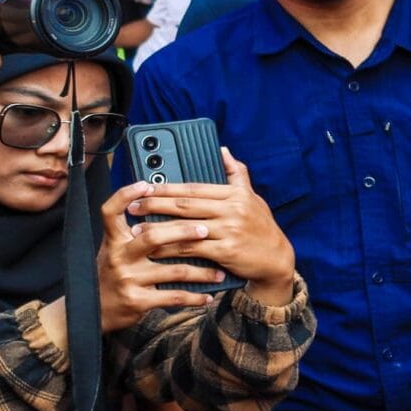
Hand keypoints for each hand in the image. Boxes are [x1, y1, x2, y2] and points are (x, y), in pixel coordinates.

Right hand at [96, 187, 217, 331]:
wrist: (93, 310)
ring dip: (201, 272)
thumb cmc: (112, 273)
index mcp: (114, 240)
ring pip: (174, 270)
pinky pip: (173, 297)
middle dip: (183, 232)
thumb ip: (133, 231)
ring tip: (220, 272)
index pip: (111, 211)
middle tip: (206, 230)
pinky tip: (208, 296)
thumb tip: (158, 204)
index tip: (147, 185)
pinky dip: (194, 297)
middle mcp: (119, 256)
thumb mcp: (115, 249)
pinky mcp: (137, 300)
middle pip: (153, 237)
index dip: (126, 195)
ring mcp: (128, 278)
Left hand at [125, 152, 298, 301]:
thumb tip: (222, 150)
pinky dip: (170, 249)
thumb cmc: (262, 228)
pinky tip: (155, 250)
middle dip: (155, 205)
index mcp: (235, 195)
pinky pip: (191, 248)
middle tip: (132, 206)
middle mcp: (232, 210)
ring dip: (157, 229)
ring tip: (136, 229)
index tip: (145, 187)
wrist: (277, 260)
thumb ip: (237, 174)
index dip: (167, 187)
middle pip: (185, 205)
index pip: (195, 188)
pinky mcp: (226, 251)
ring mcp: (229, 231)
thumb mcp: (253, 198)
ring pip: (184, 227)